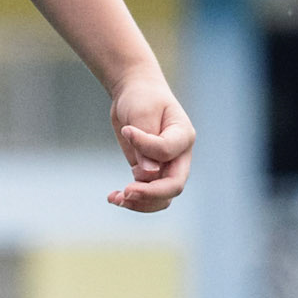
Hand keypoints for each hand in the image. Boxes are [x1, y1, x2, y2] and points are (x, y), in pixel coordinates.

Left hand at [107, 70, 193, 211]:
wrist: (136, 95)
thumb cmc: (142, 98)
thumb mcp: (142, 112)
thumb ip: (146, 141)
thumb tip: (148, 173)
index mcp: (183, 136)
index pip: (167, 151)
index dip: (144, 145)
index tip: (127, 130)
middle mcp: (179, 156)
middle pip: (173, 186)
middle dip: (149, 193)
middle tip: (125, 191)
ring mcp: (166, 167)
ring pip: (162, 198)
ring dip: (140, 203)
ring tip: (116, 198)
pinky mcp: (150, 173)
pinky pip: (147, 195)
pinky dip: (132, 200)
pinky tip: (113, 197)